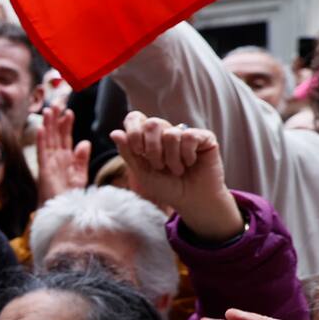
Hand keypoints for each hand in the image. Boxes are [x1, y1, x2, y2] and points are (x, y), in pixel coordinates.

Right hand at [36, 107, 89, 204]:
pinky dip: (41, 141)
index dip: (66, 125)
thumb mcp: (80, 176)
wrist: (64, 213)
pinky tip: (40, 129)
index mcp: (65, 159)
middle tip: (55, 104)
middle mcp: (56, 159)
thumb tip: (84, 142)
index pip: (65, 138)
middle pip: (55, 136)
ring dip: (47, 125)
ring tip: (48, 111)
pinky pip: (42, 152)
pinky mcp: (44, 170)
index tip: (68, 112)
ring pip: (48, 140)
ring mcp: (49, 163)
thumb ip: (81, 159)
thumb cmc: (70, 197)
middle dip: (55, 120)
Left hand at [109, 111, 240, 240]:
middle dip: (152, 149)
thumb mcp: (141, 172)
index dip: (134, 133)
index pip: (135, 118)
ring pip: (171, 134)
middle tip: (159, 166)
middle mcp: (166, 132)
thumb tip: (114, 132)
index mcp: (148, 137)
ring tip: (177, 170)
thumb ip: (128, 152)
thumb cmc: (166, 187)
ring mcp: (185, 133)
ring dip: (171, 158)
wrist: (191, 201)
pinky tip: (190, 163)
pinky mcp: (204, 137)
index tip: (139, 152)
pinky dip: (187, 155)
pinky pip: (189, 136)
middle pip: (152, 124)